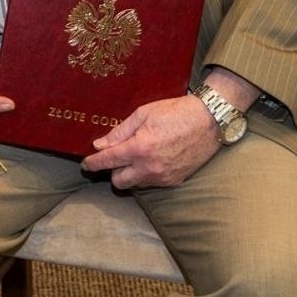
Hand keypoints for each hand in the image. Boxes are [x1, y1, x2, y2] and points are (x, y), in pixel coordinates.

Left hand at [80, 94, 219, 187]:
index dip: (93, 163)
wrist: (210, 121)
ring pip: (136, 184)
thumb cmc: (176, 112)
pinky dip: (147, 175)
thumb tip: (100, 144)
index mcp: (140, 148)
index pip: (108, 161)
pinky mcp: (175, 181)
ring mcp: (163, 177)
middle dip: (112, 172)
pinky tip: (152, 160)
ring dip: (130, 174)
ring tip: (135, 157)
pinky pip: (152, 183)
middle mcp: (150, 167)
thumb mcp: (144, 113)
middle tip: (114, 158)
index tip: (86, 164)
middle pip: (119, 181)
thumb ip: (120, 131)